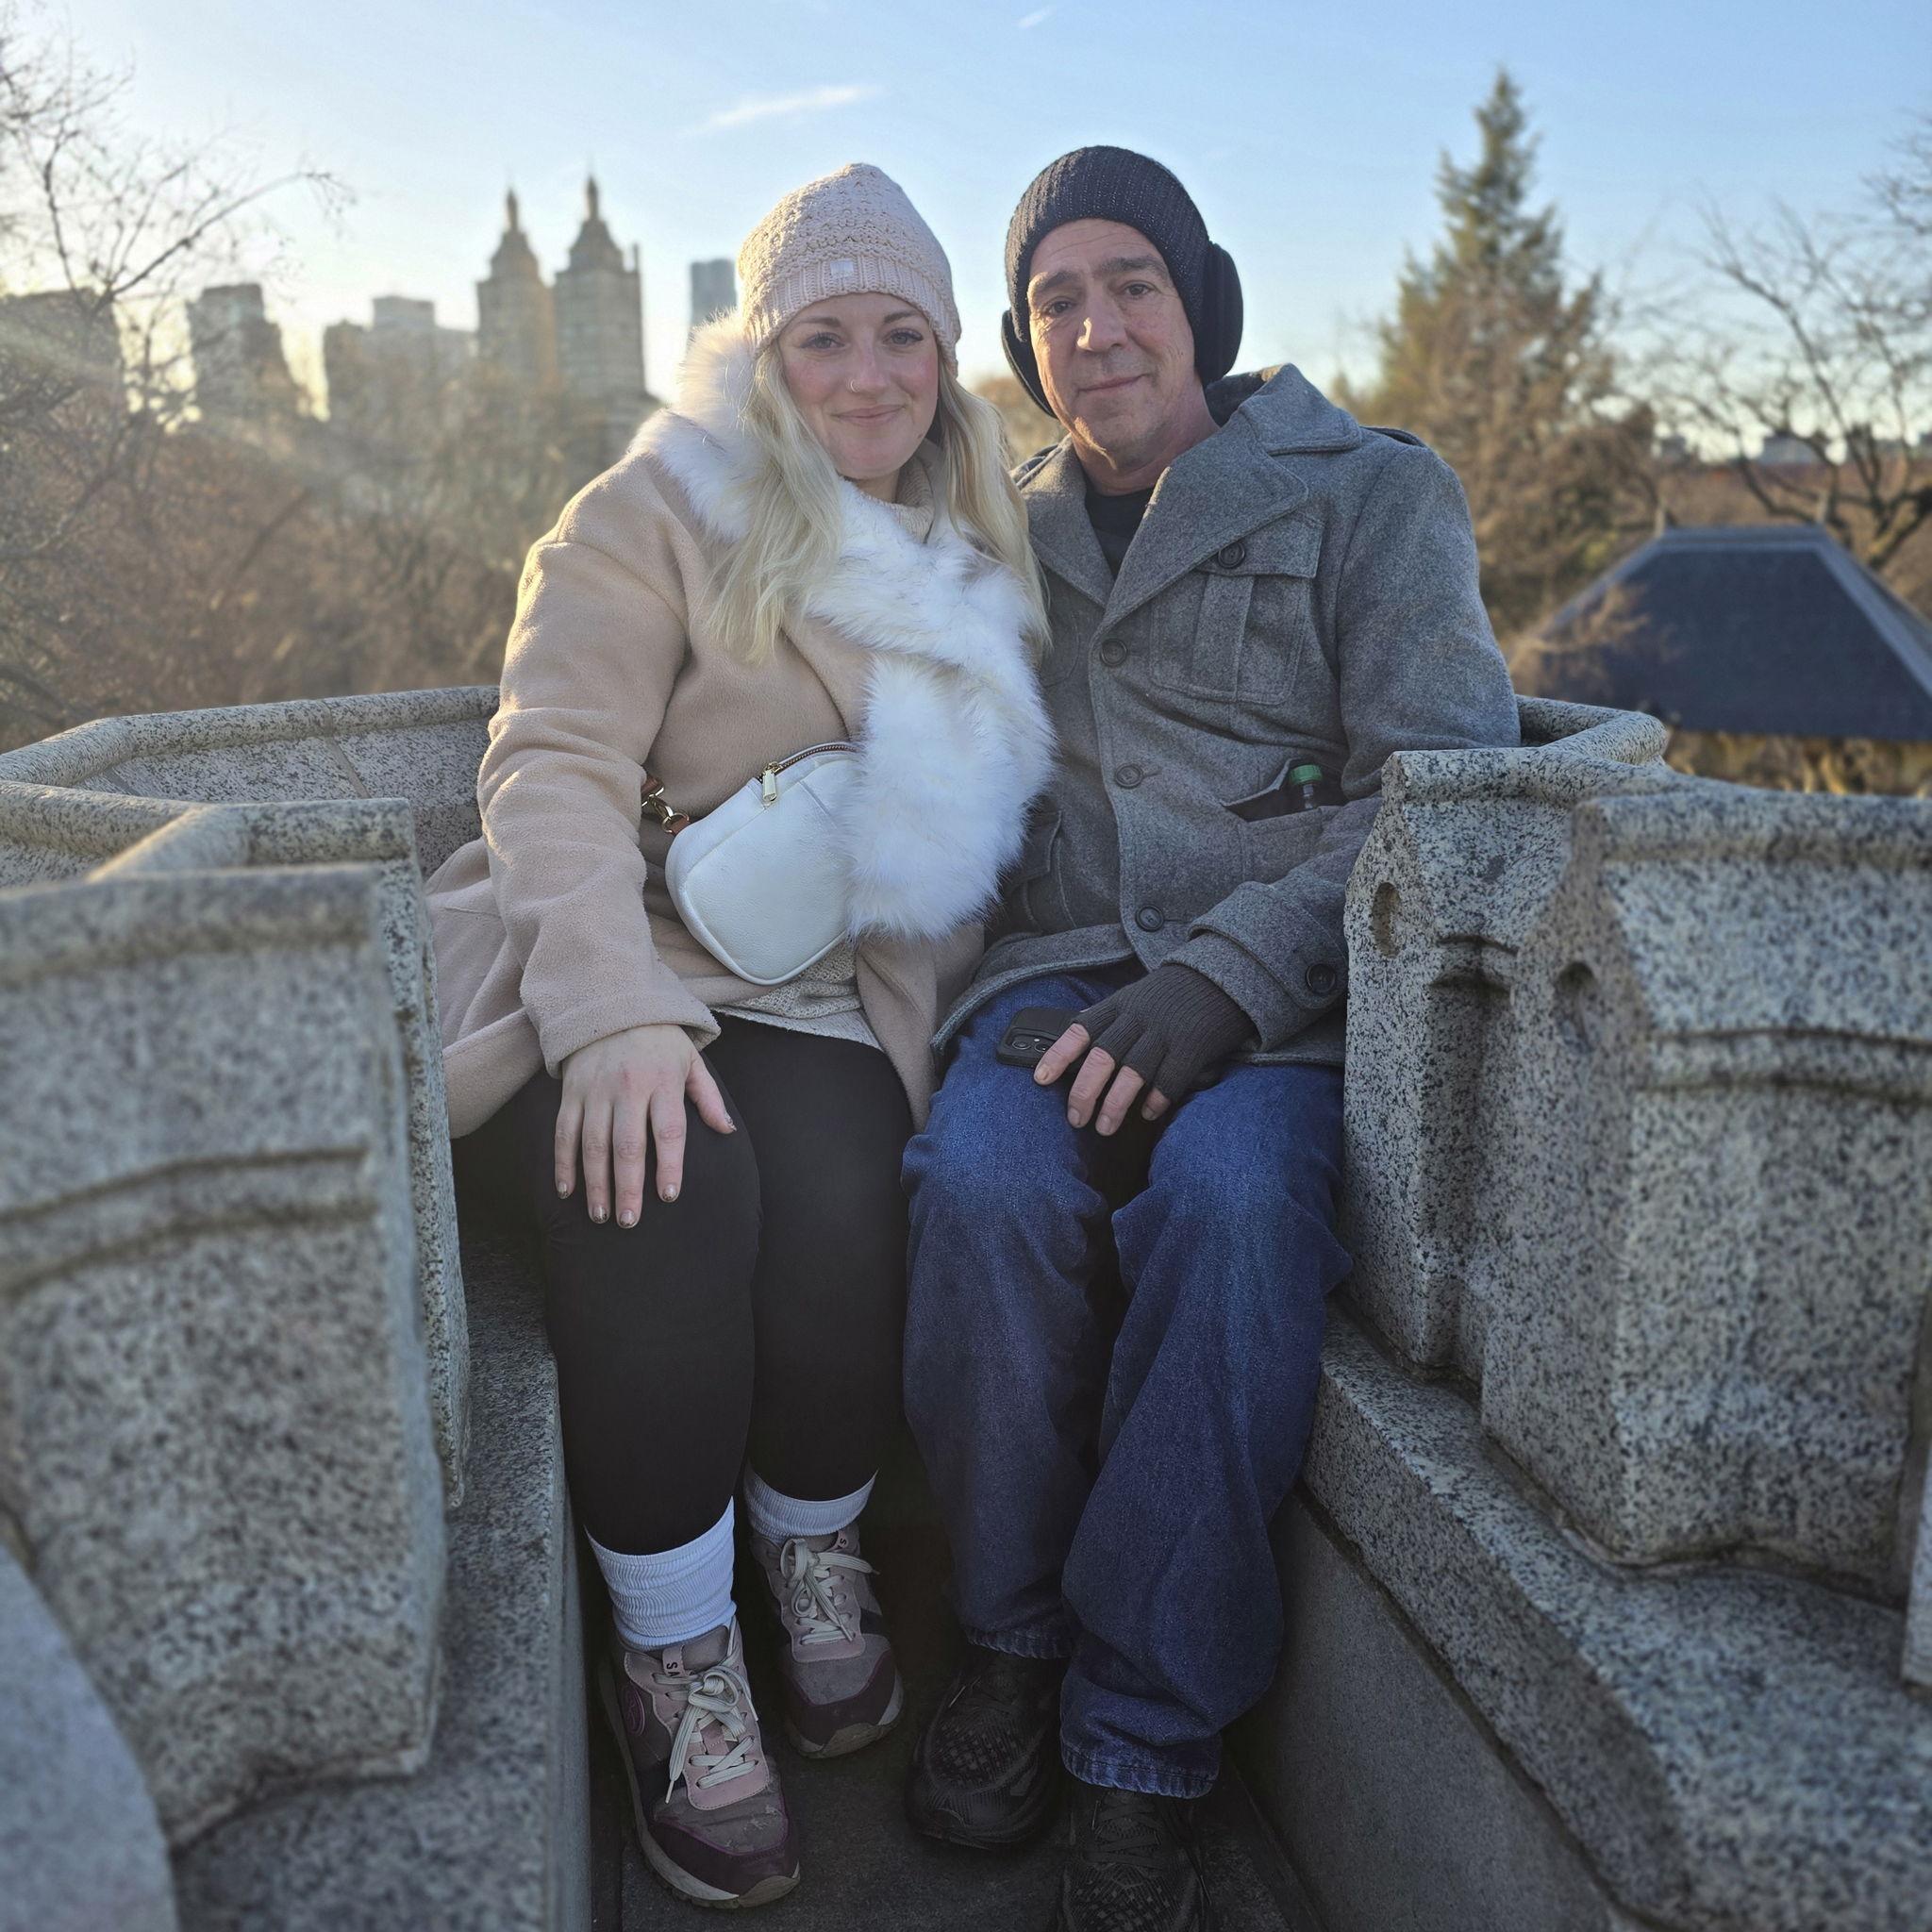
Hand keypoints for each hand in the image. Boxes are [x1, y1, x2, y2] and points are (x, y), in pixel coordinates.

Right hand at [555, 1024, 733, 1224]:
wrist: (610, 1003)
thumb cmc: (658, 1039)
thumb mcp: (690, 1060)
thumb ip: (708, 1097)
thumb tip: (727, 1131)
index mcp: (663, 1081)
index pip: (668, 1130)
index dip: (670, 1165)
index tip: (669, 1196)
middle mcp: (628, 1088)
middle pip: (628, 1145)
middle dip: (628, 1187)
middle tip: (630, 1221)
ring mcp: (596, 1091)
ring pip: (593, 1145)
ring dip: (596, 1184)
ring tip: (601, 1215)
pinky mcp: (571, 1092)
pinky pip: (565, 1132)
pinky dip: (563, 1164)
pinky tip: (568, 1191)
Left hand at [1031, 965, 1253, 1136]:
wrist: (1220, 976)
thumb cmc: (1171, 994)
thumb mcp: (1134, 996)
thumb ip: (1109, 1017)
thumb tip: (1076, 1036)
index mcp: (1118, 1006)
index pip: (1080, 1031)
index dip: (1058, 1056)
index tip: (1040, 1080)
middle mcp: (1137, 1018)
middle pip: (1102, 1058)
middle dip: (1084, 1093)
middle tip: (1075, 1120)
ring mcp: (1165, 1032)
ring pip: (1132, 1073)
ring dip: (1115, 1105)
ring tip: (1105, 1128)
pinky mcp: (1192, 1046)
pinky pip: (1170, 1079)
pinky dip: (1156, 1100)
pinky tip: (1148, 1113)